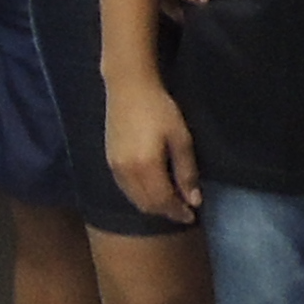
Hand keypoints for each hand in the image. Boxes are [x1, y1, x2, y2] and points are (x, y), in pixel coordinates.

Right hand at [106, 76, 199, 226]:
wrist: (128, 88)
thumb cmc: (159, 109)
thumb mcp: (181, 138)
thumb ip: (186, 172)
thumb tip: (193, 201)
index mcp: (146, 167)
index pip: (163, 201)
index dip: (178, 212)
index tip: (192, 215)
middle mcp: (127, 172)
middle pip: (147, 205)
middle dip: (166, 212)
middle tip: (183, 212)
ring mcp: (115, 168)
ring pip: (135, 199)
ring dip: (153, 206)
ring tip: (170, 203)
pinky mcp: (110, 161)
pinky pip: (125, 189)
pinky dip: (140, 196)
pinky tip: (152, 190)